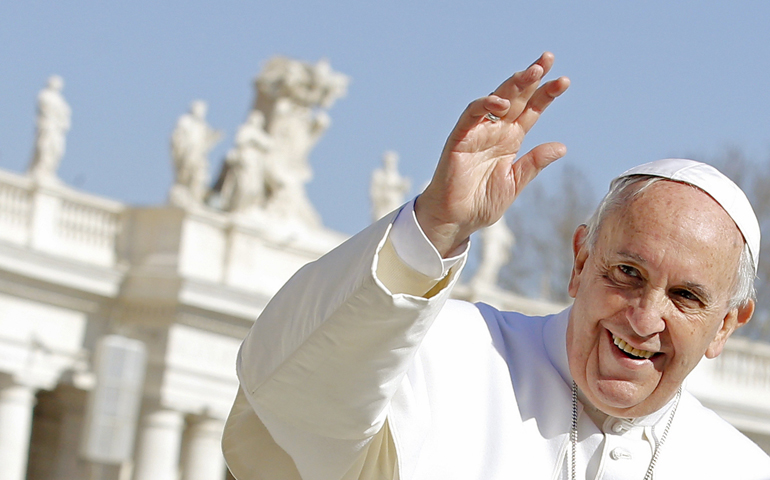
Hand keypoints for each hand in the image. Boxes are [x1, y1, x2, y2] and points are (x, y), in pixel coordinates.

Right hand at [415, 52, 569, 256]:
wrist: (455, 219)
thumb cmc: (481, 203)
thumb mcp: (514, 182)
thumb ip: (533, 164)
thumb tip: (561, 147)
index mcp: (510, 140)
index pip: (531, 110)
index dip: (546, 94)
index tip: (564, 81)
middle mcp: (495, 131)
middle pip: (516, 97)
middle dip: (532, 77)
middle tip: (549, 59)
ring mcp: (477, 133)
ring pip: (496, 99)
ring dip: (513, 84)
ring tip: (532, 73)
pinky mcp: (459, 138)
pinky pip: (471, 115)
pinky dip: (484, 105)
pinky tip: (501, 103)